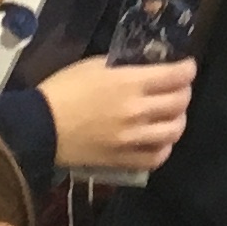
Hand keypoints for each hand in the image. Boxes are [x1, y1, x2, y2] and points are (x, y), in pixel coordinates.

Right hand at [41, 54, 193, 172]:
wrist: (39, 127)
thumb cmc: (63, 90)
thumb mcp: (94, 65)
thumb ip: (124, 66)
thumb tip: (145, 67)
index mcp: (129, 83)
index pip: (175, 76)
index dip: (187, 69)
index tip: (187, 67)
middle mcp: (137, 111)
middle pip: (180, 102)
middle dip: (184, 91)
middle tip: (178, 88)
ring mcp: (132, 139)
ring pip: (174, 130)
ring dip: (178, 119)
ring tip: (171, 114)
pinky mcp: (124, 159)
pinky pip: (157, 156)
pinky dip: (164, 147)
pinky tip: (159, 139)